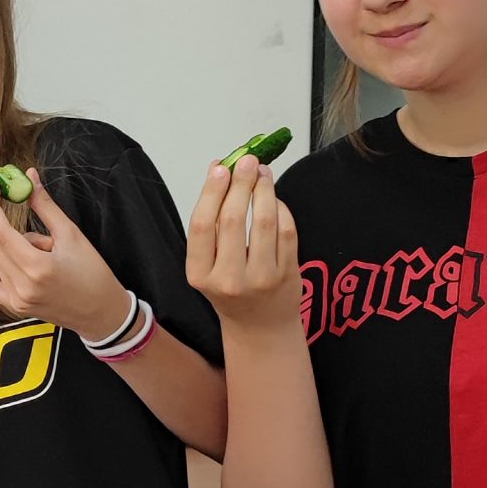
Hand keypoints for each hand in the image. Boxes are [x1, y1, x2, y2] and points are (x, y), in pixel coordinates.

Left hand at [0, 171, 128, 338]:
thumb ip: (45, 207)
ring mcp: (15, 298)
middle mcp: (21, 285)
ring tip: (49, 249)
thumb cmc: (93, 274)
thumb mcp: (72, 236)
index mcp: (36, 267)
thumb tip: (28, 177)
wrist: (102, 313)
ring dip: (11, 241)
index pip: (1, 230)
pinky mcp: (14, 305)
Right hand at [185, 154, 305, 330]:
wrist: (259, 327)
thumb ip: (211, 222)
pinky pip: (286, 231)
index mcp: (200, 275)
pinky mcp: (286, 276)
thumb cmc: (231, 288)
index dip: (211, 192)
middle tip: (247, 160)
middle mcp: (228, 280)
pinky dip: (281, 208)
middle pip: (233, 219)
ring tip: (262, 173)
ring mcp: (260, 280)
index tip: (221, 167)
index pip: (202, 225)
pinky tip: (274, 198)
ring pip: (264, 222)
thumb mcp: (209, 264)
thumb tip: (219, 169)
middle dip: (240, 183)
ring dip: (264, 190)